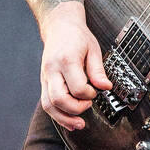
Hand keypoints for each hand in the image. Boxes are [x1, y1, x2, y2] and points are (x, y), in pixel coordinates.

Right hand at [38, 6, 112, 131]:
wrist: (59, 26)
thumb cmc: (77, 36)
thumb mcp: (93, 49)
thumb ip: (98, 70)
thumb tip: (105, 87)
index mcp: (66, 59)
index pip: (77, 86)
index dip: (89, 94)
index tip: (96, 91)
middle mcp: (52, 69)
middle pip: (58, 98)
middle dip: (75, 109)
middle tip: (88, 106)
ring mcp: (45, 76)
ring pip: (49, 104)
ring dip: (64, 118)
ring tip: (78, 124)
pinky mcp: (44, 82)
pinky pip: (47, 102)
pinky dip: (57, 115)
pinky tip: (69, 121)